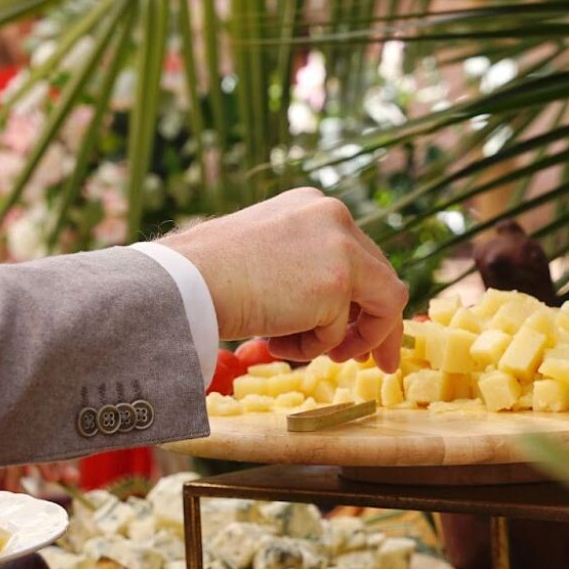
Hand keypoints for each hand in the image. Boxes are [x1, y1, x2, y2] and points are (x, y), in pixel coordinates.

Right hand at [160, 189, 407, 371]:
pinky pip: (342, 333)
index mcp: (314, 206)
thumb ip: (305, 269)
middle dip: (378, 326)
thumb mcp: (267, 256)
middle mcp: (335, 216)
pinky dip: (313, 348)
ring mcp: (342, 248)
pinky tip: (278, 339)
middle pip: (382, 278)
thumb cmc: (208, 274)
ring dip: (346, 340)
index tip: (367, 330)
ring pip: (383, 305)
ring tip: (301, 349)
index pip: (360, 255)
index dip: (367, 298)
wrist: (186, 280)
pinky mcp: (339, 282)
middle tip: (376, 362)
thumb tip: (337, 309)